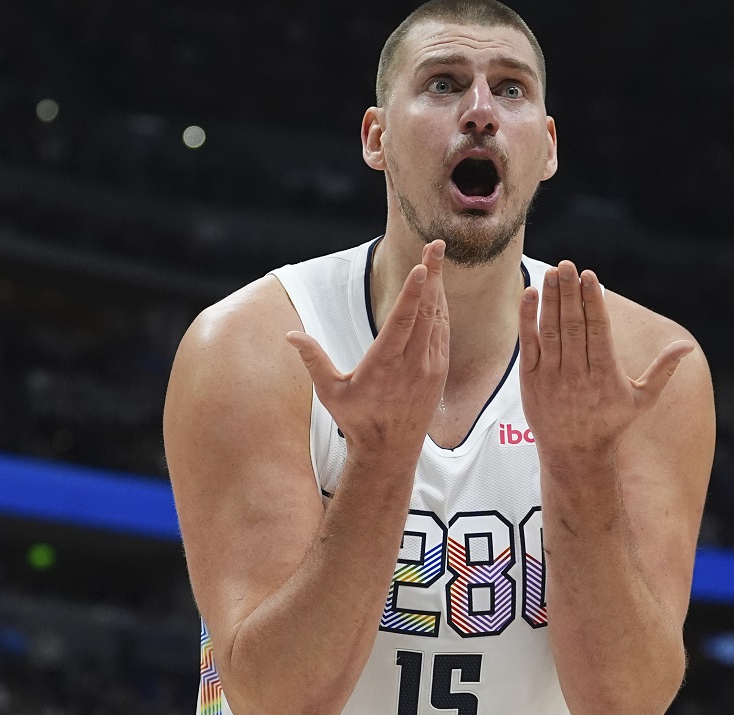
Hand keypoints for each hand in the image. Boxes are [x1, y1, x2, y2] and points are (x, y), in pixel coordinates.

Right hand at [287, 240, 448, 459]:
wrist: (390, 451)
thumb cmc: (356, 420)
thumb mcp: (330, 392)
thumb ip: (313, 360)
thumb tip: (290, 335)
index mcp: (386, 365)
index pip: (403, 322)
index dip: (413, 293)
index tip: (421, 267)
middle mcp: (414, 364)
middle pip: (427, 311)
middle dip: (433, 275)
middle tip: (436, 244)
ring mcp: (431, 367)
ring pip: (438, 319)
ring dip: (438, 288)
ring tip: (437, 258)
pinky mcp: (440, 371)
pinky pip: (443, 332)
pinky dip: (441, 309)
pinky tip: (439, 291)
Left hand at [518, 261, 692, 461]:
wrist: (575, 454)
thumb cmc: (612, 423)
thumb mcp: (642, 400)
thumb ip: (663, 370)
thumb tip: (687, 347)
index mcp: (605, 375)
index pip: (598, 331)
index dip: (593, 302)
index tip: (590, 276)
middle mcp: (577, 374)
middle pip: (573, 326)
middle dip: (569, 294)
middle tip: (568, 265)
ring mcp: (551, 376)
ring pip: (550, 331)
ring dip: (549, 300)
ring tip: (551, 273)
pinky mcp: (530, 380)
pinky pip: (528, 345)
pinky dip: (527, 320)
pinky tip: (529, 295)